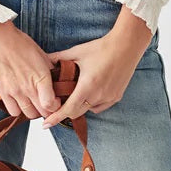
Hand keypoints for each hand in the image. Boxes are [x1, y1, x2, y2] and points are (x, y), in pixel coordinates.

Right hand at [0, 19, 62, 119]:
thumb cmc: (20, 43)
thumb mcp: (42, 54)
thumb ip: (51, 69)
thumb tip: (59, 77)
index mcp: (41, 77)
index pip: (51, 105)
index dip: (56, 106)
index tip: (56, 101)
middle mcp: (29, 88)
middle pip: (42, 113)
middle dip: (47, 110)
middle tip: (46, 103)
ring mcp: (15, 92)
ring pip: (29, 114)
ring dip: (34, 111)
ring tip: (33, 102)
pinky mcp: (3, 93)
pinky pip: (13, 112)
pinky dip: (18, 110)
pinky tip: (20, 101)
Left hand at [40, 10, 153, 128]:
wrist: (126, 45)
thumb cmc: (101, 48)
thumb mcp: (77, 52)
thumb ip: (59, 58)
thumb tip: (43, 60)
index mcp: (87, 86)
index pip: (68, 109)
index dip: (55, 118)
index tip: (45, 124)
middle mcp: (98, 95)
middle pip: (76, 113)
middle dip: (65, 111)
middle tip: (56, 107)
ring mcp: (109, 98)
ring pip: (88, 110)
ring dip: (79, 107)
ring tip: (75, 95)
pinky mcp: (116, 97)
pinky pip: (100, 107)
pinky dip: (92, 104)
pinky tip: (90, 93)